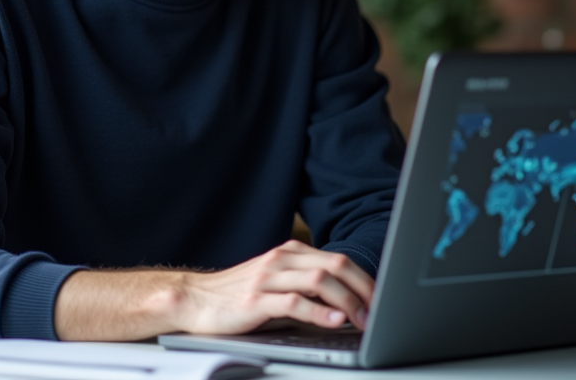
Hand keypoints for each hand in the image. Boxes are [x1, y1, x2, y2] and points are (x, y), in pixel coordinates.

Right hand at [53, 241, 372, 340]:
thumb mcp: (276, 283)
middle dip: (364, 289)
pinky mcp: (256, 300)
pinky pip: (295, 302)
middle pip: (336, 266)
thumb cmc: (236, 296)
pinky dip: (320, 312)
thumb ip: (305, 285)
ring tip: (363, 319)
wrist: (194, 300)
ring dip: (348, 302)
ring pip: (320, 281)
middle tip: (380, 310)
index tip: (381, 298)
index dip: (364, 278)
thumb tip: (345, 302)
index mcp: (289, 253)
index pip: (338, 259)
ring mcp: (268, 278)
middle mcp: (281, 260)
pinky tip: (335, 322)